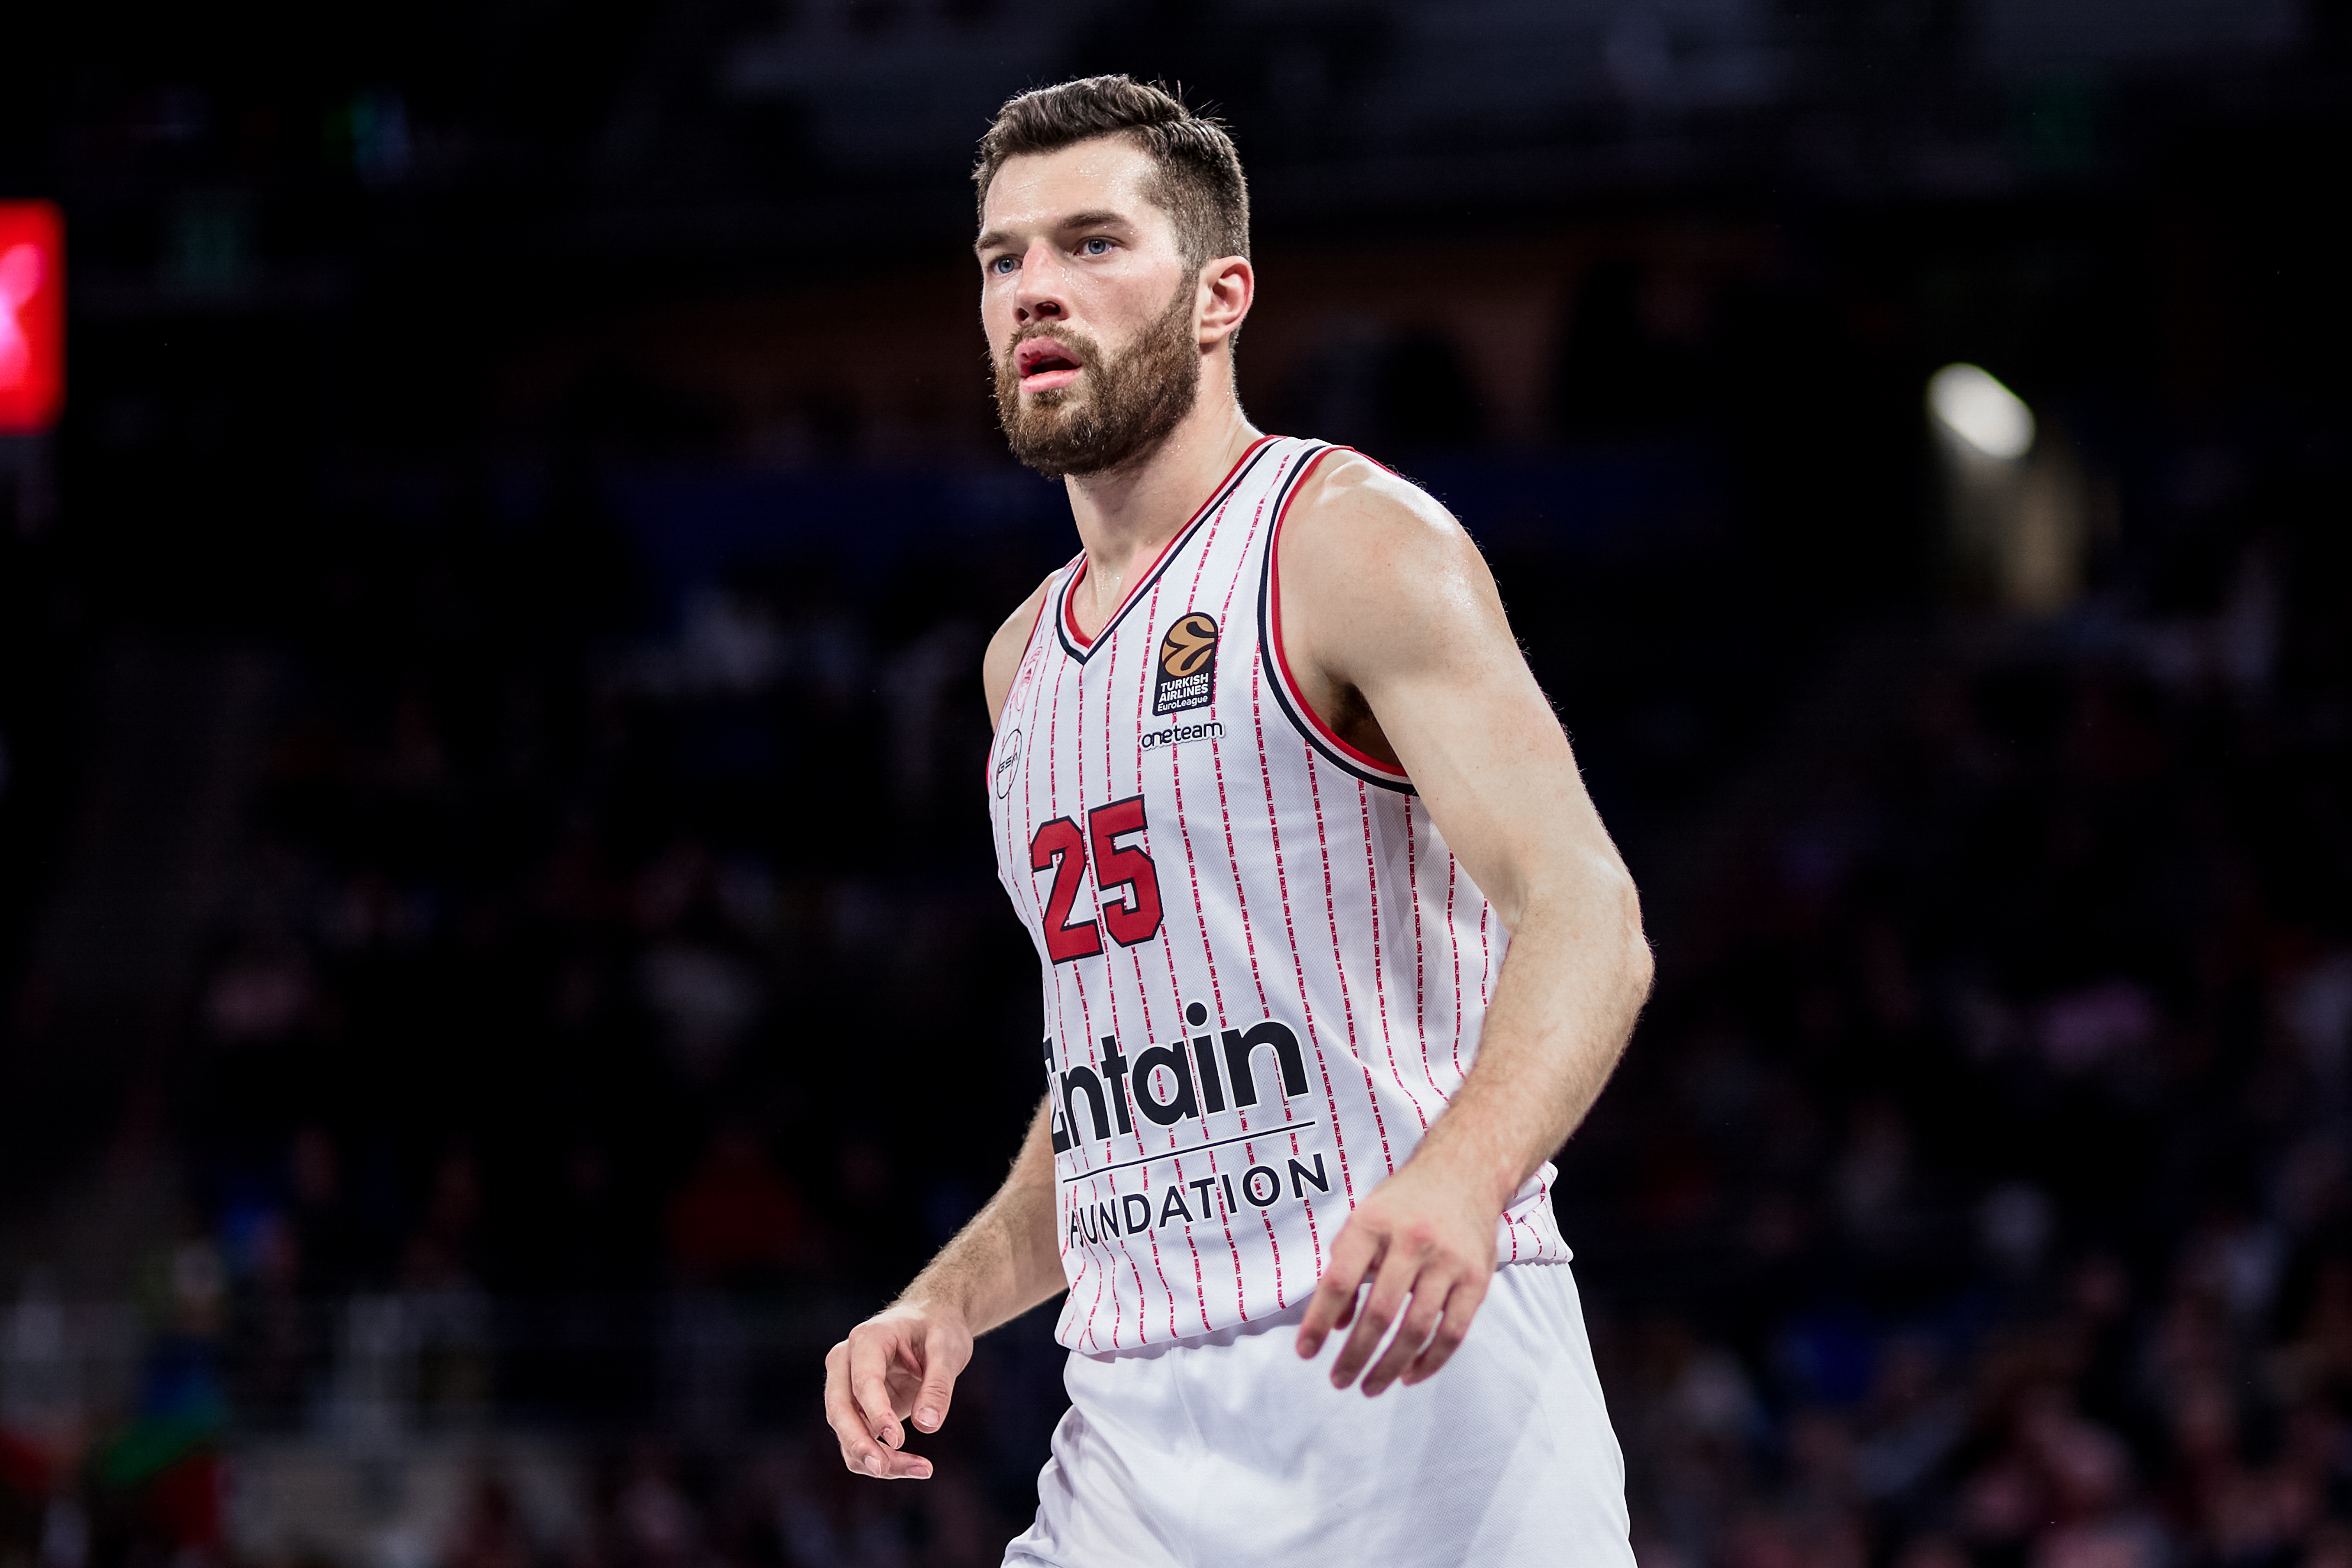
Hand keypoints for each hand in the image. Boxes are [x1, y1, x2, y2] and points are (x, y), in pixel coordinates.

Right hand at [823, 1300, 973, 1478]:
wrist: (930, 1322)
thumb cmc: (939, 1329)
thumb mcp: (948, 1349)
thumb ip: (938, 1385)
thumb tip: (927, 1425)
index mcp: (867, 1339)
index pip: (863, 1381)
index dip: (876, 1413)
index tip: (897, 1440)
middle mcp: (846, 1363)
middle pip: (840, 1409)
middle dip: (859, 1442)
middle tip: (883, 1469)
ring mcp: (846, 1387)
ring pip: (846, 1432)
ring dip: (874, 1457)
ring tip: (921, 1468)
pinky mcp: (856, 1410)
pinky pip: (858, 1441)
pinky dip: (880, 1459)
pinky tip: (915, 1467)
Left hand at [1295, 1156, 1498, 1395]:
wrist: (1464, 1173)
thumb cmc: (1403, 1204)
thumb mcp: (1363, 1221)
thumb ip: (1344, 1267)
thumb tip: (1334, 1325)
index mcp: (1372, 1223)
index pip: (1339, 1281)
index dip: (1318, 1321)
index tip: (1306, 1352)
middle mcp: (1412, 1241)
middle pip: (1379, 1313)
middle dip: (1355, 1355)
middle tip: (1338, 1381)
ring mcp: (1448, 1261)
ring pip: (1416, 1329)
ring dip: (1390, 1367)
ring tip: (1369, 1387)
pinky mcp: (1476, 1279)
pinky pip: (1452, 1332)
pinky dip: (1430, 1362)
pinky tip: (1410, 1376)